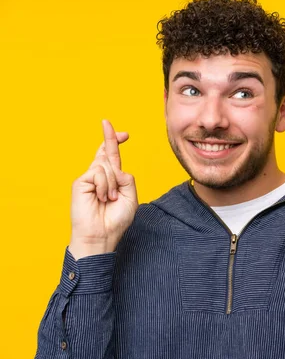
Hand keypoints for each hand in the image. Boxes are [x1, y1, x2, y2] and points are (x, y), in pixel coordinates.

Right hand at [69, 120, 137, 259]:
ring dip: (112, 184)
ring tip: (108, 199)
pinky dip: (104, 186)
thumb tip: (114, 167)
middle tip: (107, 123)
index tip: (124, 134)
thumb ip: (127, 179)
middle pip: (106, 153)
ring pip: (107, 166)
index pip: (113, 157)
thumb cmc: (115, 219)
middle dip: (110, 137)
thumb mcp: (131, 197)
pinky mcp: (81, 182)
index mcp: (113, 180)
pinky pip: (99, 173)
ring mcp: (89, 179)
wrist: (101, 235)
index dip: (116, 143)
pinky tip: (100, 198)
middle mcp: (100, 177)